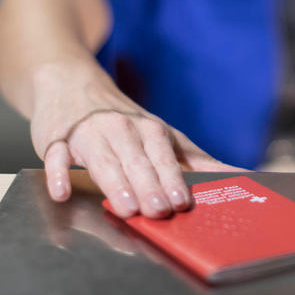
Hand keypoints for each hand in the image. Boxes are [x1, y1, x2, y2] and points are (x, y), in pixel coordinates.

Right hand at [29, 62, 243, 217]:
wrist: (71, 83)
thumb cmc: (123, 120)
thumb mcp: (162, 135)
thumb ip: (195, 160)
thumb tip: (238, 177)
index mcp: (150, 131)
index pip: (164, 158)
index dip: (174, 180)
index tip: (182, 203)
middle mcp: (122, 130)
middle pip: (137, 162)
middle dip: (149, 187)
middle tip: (158, 211)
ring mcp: (88, 133)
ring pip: (103, 160)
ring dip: (115, 184)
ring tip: (125, 209)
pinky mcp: (56, 138)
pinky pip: (56, 156)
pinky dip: (58, 172)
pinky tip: (61, 191)